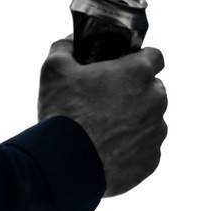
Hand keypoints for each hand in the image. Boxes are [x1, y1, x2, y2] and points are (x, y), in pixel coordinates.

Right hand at [38, 36, 167, 197]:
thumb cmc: (62, 114)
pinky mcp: (151, 161)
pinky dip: (133, 149)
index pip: (155, 56)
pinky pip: (146, 149)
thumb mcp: (55, 69)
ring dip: (136, 120)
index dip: (139, 59)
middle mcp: (155, 100)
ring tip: (106, 129)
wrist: (63, 167)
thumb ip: (65, 47)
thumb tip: (70, 43)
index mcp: (138, 73)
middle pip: (154, 89)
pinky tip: (109, 150)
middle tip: (109, 100)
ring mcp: (155, 133)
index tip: (124, 67)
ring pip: (152, 120)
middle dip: (137, 91)